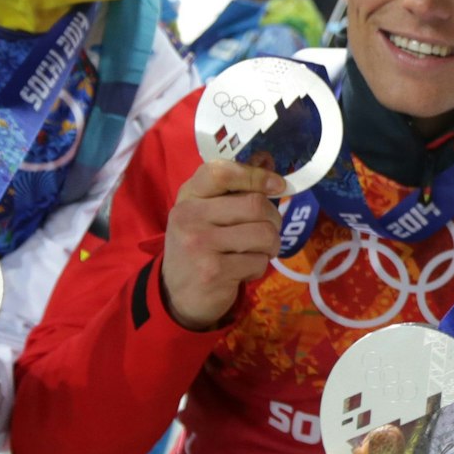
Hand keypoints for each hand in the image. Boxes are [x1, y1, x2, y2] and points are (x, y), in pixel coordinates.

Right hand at [160, 159, 284, 329]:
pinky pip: (258, 262)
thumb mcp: (206, 214)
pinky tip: (240, 272)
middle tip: (267, 232)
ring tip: (256, 252)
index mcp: (189, 196)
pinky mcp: (213, 271)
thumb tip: (268, 160)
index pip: (222, 172)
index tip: (278, 185)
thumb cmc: (200, 246)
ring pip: (264, 234)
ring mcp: (199, 244)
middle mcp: (190, 216)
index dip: (256, 175)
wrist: (176, 293)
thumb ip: (233, 190)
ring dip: (270, 247)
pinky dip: (258, 268)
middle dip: (274, 220)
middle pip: (255, 205)